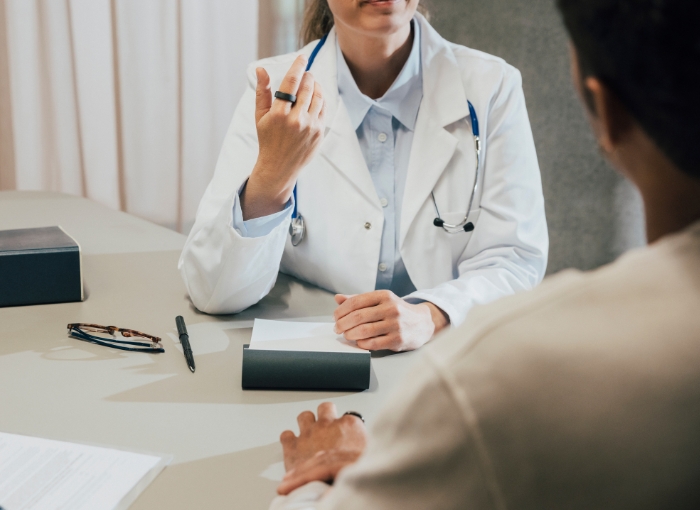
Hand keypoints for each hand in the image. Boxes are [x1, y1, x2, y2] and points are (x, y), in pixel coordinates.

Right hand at [241, 55, 326, 219]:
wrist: (279, 167)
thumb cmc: (267, 139)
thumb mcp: (260, 116)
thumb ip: (262, 91)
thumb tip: (261, 69)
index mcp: (279, 115)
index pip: (291, 83)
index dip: (298, 67)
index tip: (302, 57)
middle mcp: (296, 121)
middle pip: (307, 88)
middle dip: (308, 76)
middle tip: (306, 72)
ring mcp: (310, 128)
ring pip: (318, 97)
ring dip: (316, 86)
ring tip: (311, 83)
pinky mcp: (319, 133)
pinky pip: (323, 109)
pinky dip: (321, 100)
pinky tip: (316, 97)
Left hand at [278, 403, 366, 492]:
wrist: (337, 490)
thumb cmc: (354, 475)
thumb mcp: (366, 457)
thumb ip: (359, 446)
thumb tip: (357, 448)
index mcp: (350, 425)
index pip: (346, 417)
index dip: (343, 427)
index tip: (343, 435)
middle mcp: (328, 425)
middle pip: (324, 408)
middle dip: (325, 416)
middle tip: (326, 429)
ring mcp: (309, 434)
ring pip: (304, 416)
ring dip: (306, 424)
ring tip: (309, 435)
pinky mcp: (293, 447)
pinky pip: (286, 435)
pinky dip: (288, 440)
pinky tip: (293, 447)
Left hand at [333, 291, 449, 351]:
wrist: (423, 323)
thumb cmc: (397, 311)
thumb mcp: (381, 300)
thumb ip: (359, 299)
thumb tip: (338, 298)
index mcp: (384, 296)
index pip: (356, 301)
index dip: (341, 310)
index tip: (335, 316)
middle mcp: (391, 308)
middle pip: (358, 317)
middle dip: (342, 324)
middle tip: (337, 328)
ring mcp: (395, 325)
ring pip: (364, 331)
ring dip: (350, 334)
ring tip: (346, 335)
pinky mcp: (398, 340)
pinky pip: (373, 343)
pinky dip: (361, 343)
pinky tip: (358, 342)